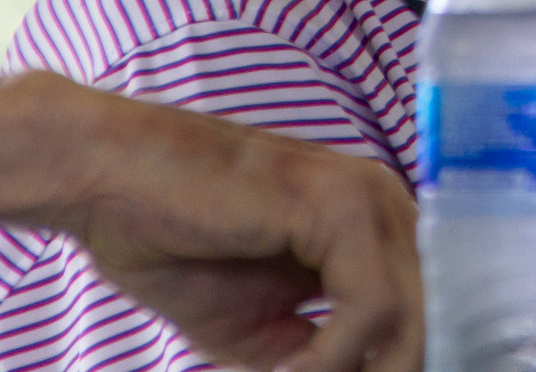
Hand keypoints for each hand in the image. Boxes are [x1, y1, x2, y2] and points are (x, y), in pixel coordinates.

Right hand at [0, 74, 421, 371]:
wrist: (109, 182)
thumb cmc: (174, 244)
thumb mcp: (262, 329)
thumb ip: (319, 353)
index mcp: (376, 229)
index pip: (420, 313)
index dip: (391, 363)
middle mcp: (388, 207)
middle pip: (425, 320)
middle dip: (380, 370)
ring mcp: (370, 200)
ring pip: (408, 319)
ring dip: (354, 369)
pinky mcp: (339, 206)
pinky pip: (369, 307)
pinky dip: (331, 357)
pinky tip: (285, 369)